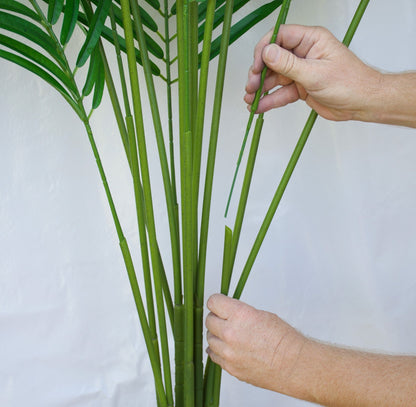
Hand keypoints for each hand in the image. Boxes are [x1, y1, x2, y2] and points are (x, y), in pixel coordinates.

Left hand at [205, 294, 305, 392]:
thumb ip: (239, 313)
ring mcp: (228, 352)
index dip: (217, 302)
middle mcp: (230, 333)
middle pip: (209, 320)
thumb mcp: (260, 314)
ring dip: (217, 335)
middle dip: (216, 317)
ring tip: (229, 335)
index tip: (219, 303)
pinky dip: (218, 350)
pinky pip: (213, 355)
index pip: (213, 302)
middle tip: (225, 319)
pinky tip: (226, 347)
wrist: (293, 365)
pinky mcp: (230, 368)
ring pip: (209, 338)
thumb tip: (227, 313)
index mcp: (240, 315)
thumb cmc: (283, 340)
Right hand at [244, 24, 382, 121]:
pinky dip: (270, 100)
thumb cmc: (349, 83)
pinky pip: (281, 93)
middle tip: (251, 86)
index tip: (257, 66)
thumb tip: (268, 52)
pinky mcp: (300, 88)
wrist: (361, 103)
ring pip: (274, 78)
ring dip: (261, 89)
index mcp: (310, 40)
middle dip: (259, 73)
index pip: (279, 37)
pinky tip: (259, 107)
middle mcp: (303, 53)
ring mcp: (301, 71)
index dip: (264, 50)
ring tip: (250, 100)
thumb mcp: (315, 73)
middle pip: (272, 59)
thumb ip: (289, 64)